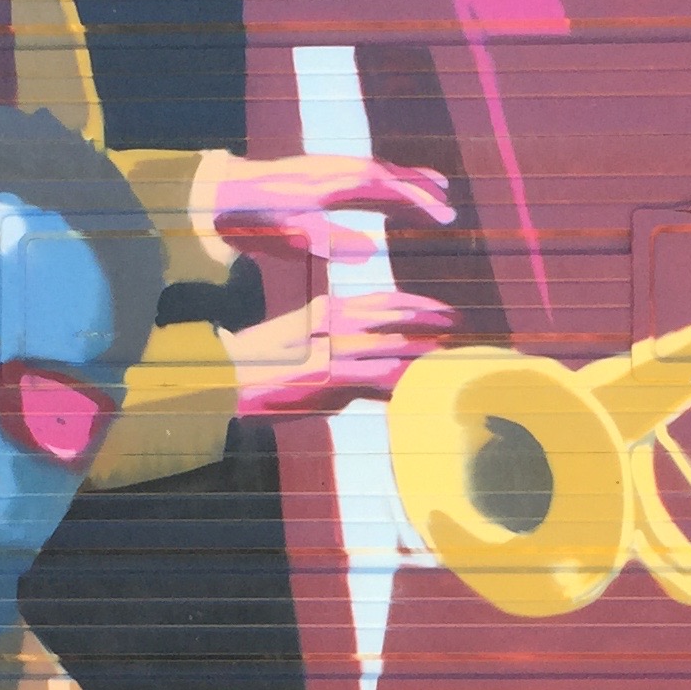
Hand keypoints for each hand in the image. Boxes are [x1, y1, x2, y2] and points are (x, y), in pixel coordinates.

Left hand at [207, 154, 454, 266]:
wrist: (218, 191)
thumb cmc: (251, 216)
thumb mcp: (288, 234)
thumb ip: (329, 242)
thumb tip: (373, 252)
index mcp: (327, 181)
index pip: (383, 184)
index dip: (416, 197)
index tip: (443, 213)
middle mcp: (329, 168)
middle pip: (383, 172)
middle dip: (418, 185)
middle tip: (449, 201)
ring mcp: (323, 167)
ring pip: (372, 171)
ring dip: (402, 180)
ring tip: (433, 190)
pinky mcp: (316, 173)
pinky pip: (357, 175)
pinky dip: (380, 183)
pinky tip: (389, 194)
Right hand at [228, 291, 456, 416]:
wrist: (229, 378)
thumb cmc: (265, 365)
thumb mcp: (303, 343)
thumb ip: (334, 345)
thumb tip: (368, 366)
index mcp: (332, 312)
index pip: (386, 302)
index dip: (420, 305)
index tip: (445, 311)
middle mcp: (339, 326)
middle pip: (398, 318)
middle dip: (433, 322)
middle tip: (461, 327)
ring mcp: (336, 352)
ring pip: (395, 348)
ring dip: (427, 353)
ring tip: (453, 357)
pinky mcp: (330, 379)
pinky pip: (377, 380)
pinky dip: (403, 383)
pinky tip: (422, 387)